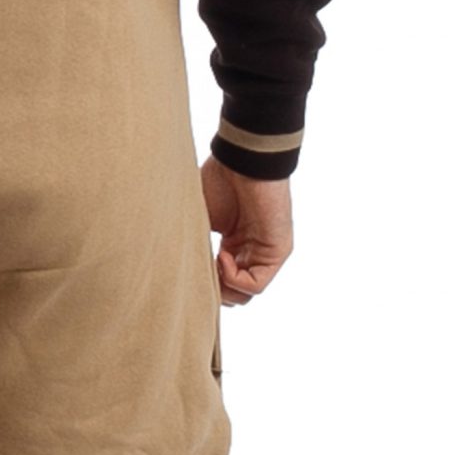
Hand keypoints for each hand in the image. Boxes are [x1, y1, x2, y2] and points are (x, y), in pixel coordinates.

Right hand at [199, 152, 292, 305]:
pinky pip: (256, 285)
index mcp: (231, 244)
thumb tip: (178, 274)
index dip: (202, 282)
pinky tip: (221, 254)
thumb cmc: (217, 180)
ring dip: (222, 286)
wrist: (241, 160)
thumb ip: (193, 247)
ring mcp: (264, 253)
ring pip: (244, 294)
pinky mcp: (277, 252)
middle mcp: (248, 251)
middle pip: (232, 294)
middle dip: (211, 290)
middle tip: (197, 271)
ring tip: (209, 260)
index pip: (220, 282)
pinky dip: (234, 278)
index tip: (186, 266)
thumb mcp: (198, 220)